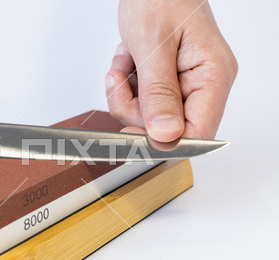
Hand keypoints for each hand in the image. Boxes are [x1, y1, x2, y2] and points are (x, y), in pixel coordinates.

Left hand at [106, 0, 237, 141]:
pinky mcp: (167, 82)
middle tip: (120, 81)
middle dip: (134, 108)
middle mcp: (203, 84)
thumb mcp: (153, 44)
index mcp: (213, 75)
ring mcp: (184, 84)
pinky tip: (127, 61)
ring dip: (127, 94)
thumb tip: (165, 135)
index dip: (164, 142)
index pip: (197, 133)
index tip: (131, 134)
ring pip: (149, 116)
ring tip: (125, 63)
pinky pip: (141, 101)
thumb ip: (159, 92)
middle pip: (167, 128)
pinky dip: (127, 86)